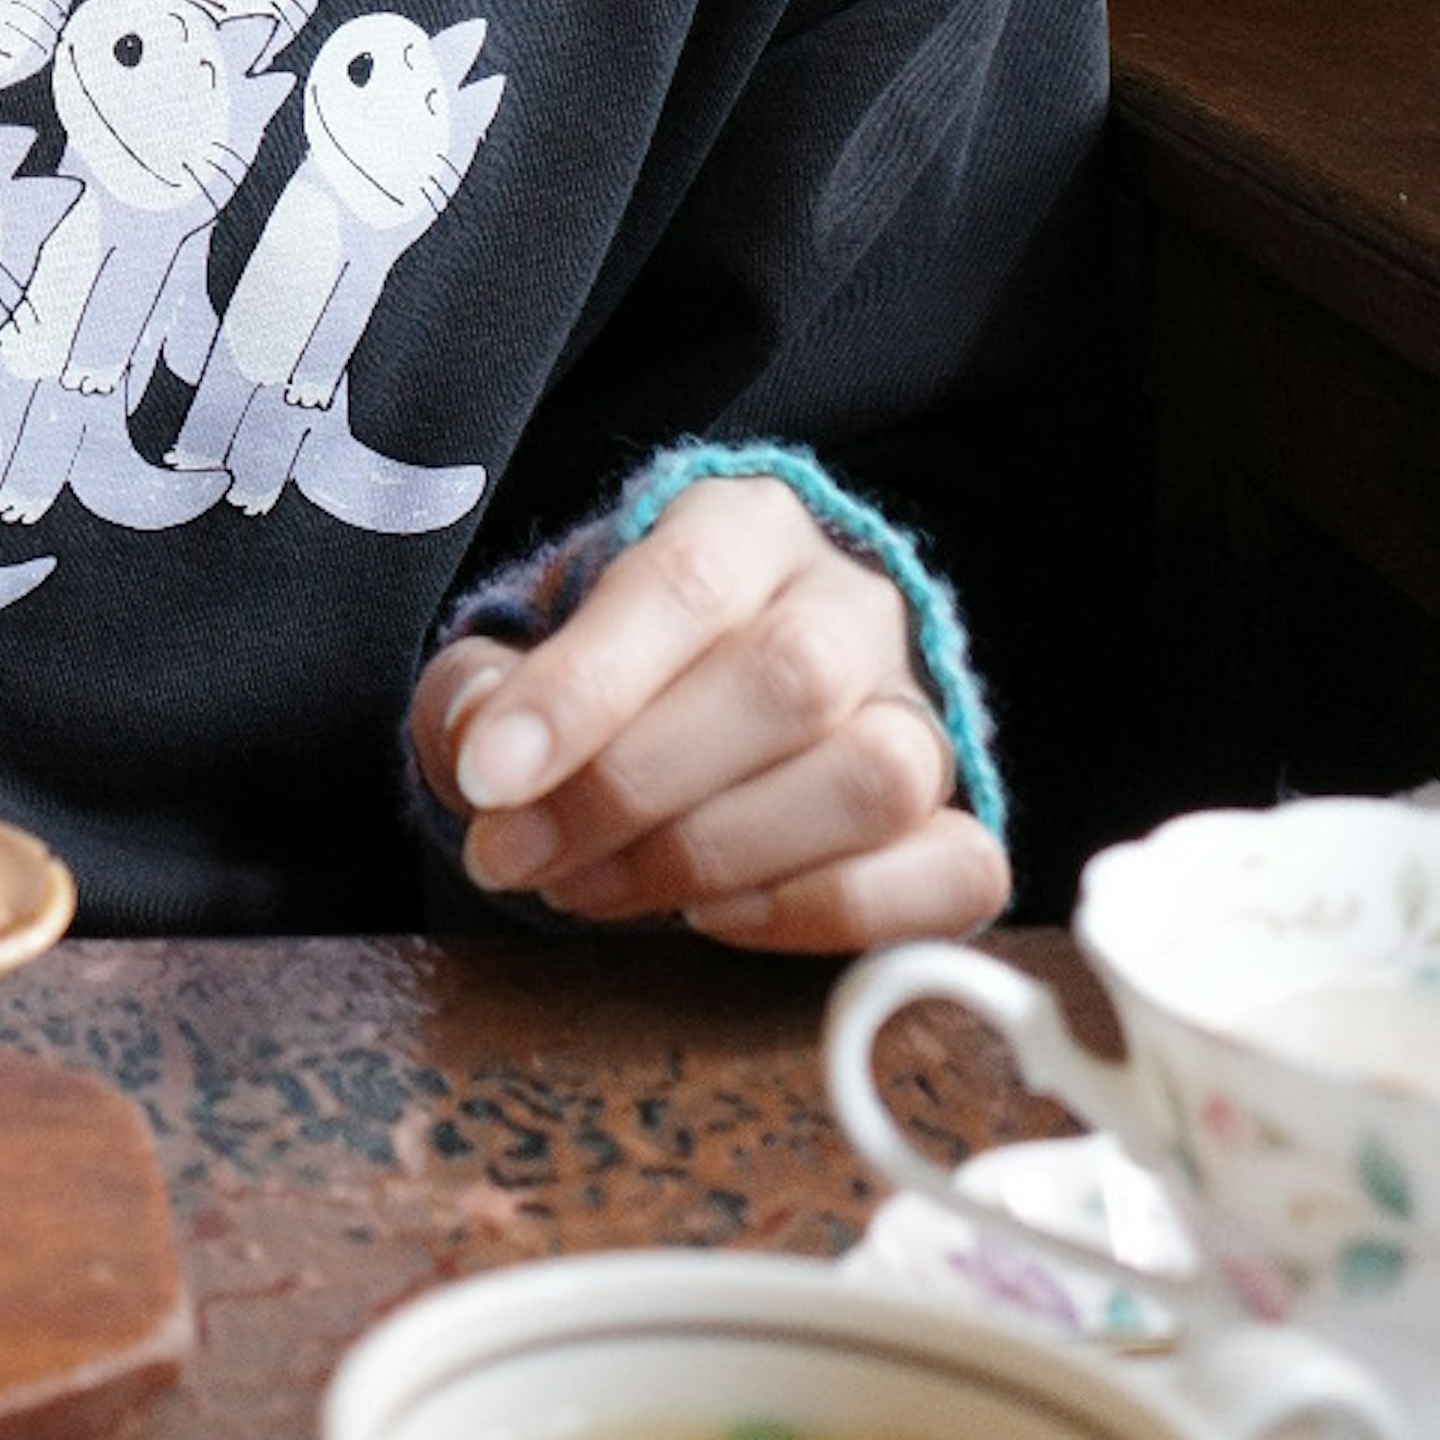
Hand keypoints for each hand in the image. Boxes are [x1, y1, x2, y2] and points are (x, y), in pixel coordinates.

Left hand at [407, 471, 1008, 952]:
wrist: (697, 708)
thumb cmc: (601, 679)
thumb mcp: (510, 654)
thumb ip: (477, 692)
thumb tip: (485, 748)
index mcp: (745, 523)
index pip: (684, 584)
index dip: (582, 689)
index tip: (489, 779)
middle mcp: (853, 604)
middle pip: (788, 681)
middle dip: (631, 790)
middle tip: (518, 856)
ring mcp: (922, 714)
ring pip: (876, 779)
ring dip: (716, 859)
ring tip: (595, 887)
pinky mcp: (962, 822)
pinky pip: (952, 875)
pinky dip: (829, 914)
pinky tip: (716, 916)